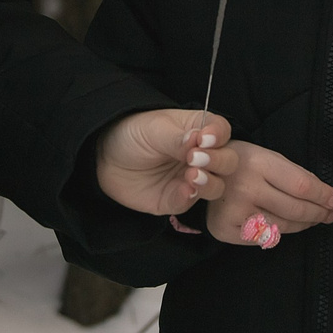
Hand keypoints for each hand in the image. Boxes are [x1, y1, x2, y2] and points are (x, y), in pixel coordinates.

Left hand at [96, 110, 242, 218]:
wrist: (104, 156)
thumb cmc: (132, 133)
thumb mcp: (154, 129)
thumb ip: (177, 137)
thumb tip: (199, 141)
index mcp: (199, 130)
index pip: (222, 131)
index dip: (219, 135)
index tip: (206, 139)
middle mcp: (201, 156)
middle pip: (228, 161)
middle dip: (218, 161)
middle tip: (196, 158)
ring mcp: (190, 179)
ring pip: (216, 186)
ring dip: (209, 182)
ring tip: (192, 175)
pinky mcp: (176, 200)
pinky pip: (189, 203)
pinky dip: (189, 197)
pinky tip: (184, 189)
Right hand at [207, 142, 332, 245]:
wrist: (201, 175)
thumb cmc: (240, 163)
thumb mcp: (265, 156)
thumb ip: (294, 174)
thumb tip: (327, 195)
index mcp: (258, 162)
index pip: (301, 185)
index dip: (322, 195)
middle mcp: (246, 187)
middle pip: (295, 208)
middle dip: (319, 213)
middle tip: (330, 214)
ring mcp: (236, 211)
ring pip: (284, 225)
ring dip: (305, 224)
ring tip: (314, 219)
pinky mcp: (227, 229)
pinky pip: (265, 236)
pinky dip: (282, 232)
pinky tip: (289, 226)